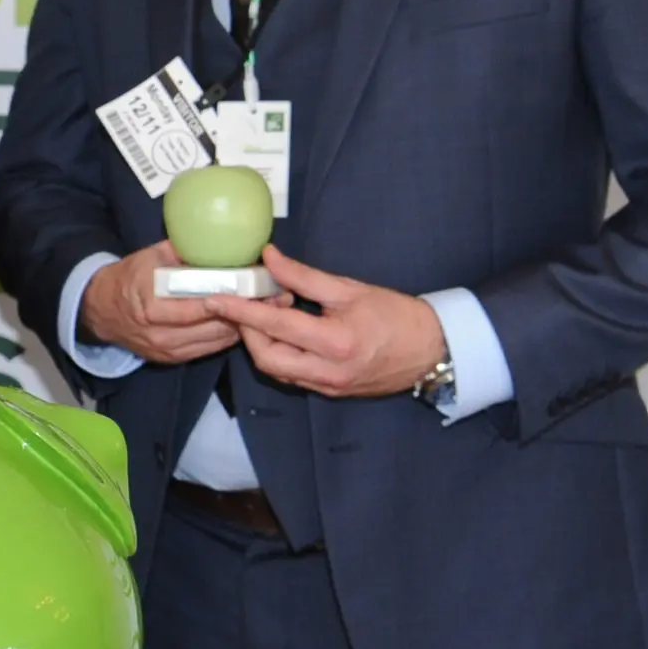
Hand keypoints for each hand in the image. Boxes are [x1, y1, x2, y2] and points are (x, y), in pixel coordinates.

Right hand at [79, 241, 272, 364]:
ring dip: (245, 326)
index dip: (235, 295)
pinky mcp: (174, 359)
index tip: (262, 284)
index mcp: (154, 304)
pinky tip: (246, 323)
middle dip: (250, 311)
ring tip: (271, 310)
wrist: (101, 310)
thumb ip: (184, 252)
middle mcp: (162, 332)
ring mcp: (168, 350)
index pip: (203, 303)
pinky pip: (210, 349)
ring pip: (218, 340)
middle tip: (279, 297)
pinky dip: (229, 336)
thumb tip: (221, 242)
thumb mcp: (151, 256)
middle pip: (216, 324)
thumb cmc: (129, 277)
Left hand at [204, 246, 447, 398]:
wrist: (432, 350)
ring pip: (277, 370)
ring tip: (265, 313)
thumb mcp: (349, 288)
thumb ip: (303, 275)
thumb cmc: (395, 314)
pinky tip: (282, 331)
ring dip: (261, 343)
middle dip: (247, 331)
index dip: (241, 311)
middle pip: (267, 358)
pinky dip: (279, 354)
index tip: (216, 298)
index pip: (275, 326)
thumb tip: (268, 256)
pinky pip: (293, 375)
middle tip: (245, 303)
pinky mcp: (331, 392)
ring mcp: (329, 386)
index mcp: (335, 342)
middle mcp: (328, 371)